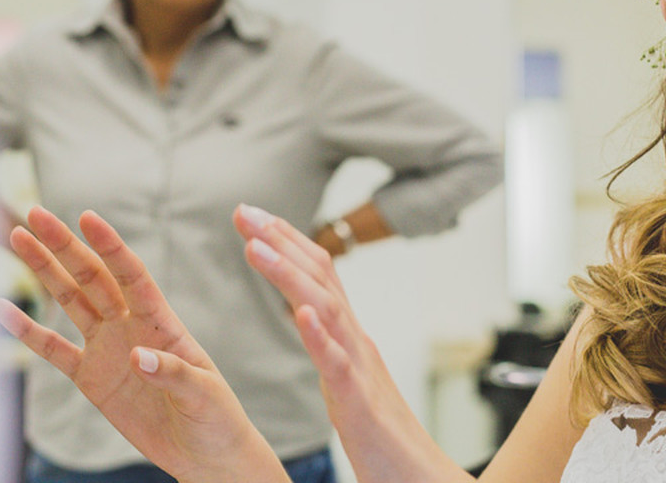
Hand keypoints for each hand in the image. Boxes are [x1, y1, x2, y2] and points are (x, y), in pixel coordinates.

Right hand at [0, 207, 286, 482]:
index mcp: (162, 322)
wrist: (204, 452)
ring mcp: (108, 348)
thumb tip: (137, 356)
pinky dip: (28, 331)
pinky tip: (3, 307)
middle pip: (92, 277)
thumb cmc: (215, 417)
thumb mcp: (202, 393)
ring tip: (18, 236)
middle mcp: (131, 326)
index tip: (86, 217)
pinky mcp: (92, 378)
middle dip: (64, 245)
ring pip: (70, 300)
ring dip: (44, 270)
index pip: (131, 275)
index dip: (110, 246)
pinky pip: (54, 350)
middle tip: (34, 213)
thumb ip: (172, 372)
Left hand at [233, 204, 468, 482]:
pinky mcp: (360, 403)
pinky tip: (299, 312)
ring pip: (326, 308)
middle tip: (244, 210)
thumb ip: (335, 347)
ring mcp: (360, 369)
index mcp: (350, 338)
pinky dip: (320, 334)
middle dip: (280, 240)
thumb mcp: (352, 381)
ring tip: (256, 246)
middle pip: (320, 278)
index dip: (288, 242)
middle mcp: (356, 342)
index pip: (319, 276)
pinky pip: (339, 364)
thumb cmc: (387, 439)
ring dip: (289, 273)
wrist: (422, 477)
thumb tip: (312, 315)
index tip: (256, 216)